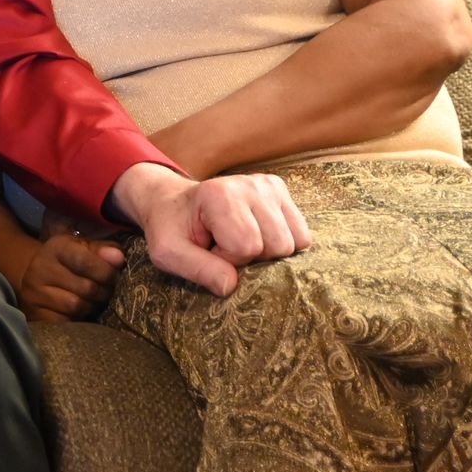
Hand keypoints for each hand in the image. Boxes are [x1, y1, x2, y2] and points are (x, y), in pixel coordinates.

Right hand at [15, 218, 124, 322]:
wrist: (39, 276)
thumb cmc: (70, 262)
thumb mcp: (85, 249)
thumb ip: (104, 251)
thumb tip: (119, 258)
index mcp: (56, 247)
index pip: (84, 261)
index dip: (106, 272)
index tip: (114, 276)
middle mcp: (40, 268)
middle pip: (86, 287)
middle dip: (103, 292)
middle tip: (106, 291)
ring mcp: (34, 292)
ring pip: (76, 306)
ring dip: (91, 306)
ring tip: (92, 301)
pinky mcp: (35, 313)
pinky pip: (64, 322)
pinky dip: (77, 319)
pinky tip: (79, 313)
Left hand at [106, 162, 310, 296]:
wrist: (172, 203)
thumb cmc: (171, 229)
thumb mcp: (168, 253)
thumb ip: (197, 269)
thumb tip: (231, 286)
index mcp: (219, 194)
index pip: (247, 246)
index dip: (227, 259)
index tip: (207, 249)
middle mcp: (249, 184)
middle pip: (277, 245)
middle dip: (251, 257)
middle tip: (224, 246)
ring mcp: (268, 185)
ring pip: (294, 243)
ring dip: (267, 252)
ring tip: (238, 240)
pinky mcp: (279, 189)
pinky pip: (302, 234)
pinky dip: (282, 243)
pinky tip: (256, 234)